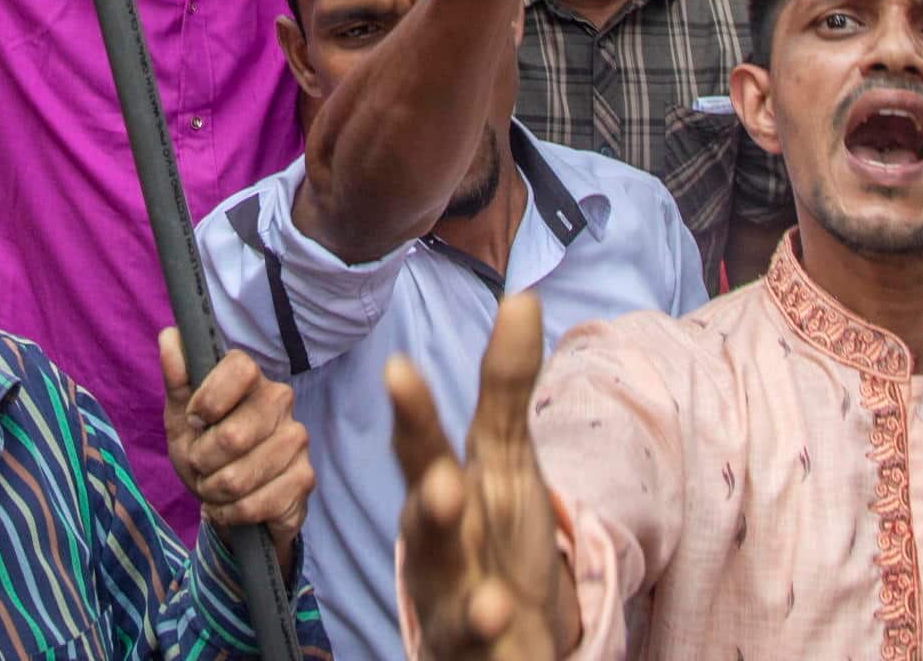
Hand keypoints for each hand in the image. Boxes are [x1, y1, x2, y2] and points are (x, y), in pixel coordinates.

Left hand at [160, 332, 311, 559]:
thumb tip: (170, 336)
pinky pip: (260, 504)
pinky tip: (230, 507)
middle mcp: (281, 401)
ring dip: (215, 491)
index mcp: (251, 379)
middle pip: (234, 435)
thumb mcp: (181, 418)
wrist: (229, 502)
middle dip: (203, 461)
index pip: (240, 366)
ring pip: (242, 476)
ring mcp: (297, 440)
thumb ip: (177, 379)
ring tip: (214, 488)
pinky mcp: (305, 478)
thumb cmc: (204, 451)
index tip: (195, 418)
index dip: (210, 398)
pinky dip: (233, 513)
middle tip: (200, 465)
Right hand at [391, 293, 566, 660]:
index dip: (412, 414)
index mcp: (443, 491)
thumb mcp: (506, 461)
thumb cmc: (493, 540)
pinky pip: (469, 636)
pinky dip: (477, 624)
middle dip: (429, 491)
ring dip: (446, 550)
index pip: (423, 447)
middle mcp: (436, 542)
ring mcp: (446, 597)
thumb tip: (524, 297)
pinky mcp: (466, 644)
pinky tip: (495, 611)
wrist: (498, 637)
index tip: (398, 370)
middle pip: (426, 512)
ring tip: (451, 508)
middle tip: (440, 477)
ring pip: (439, 572)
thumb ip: (506, 386)